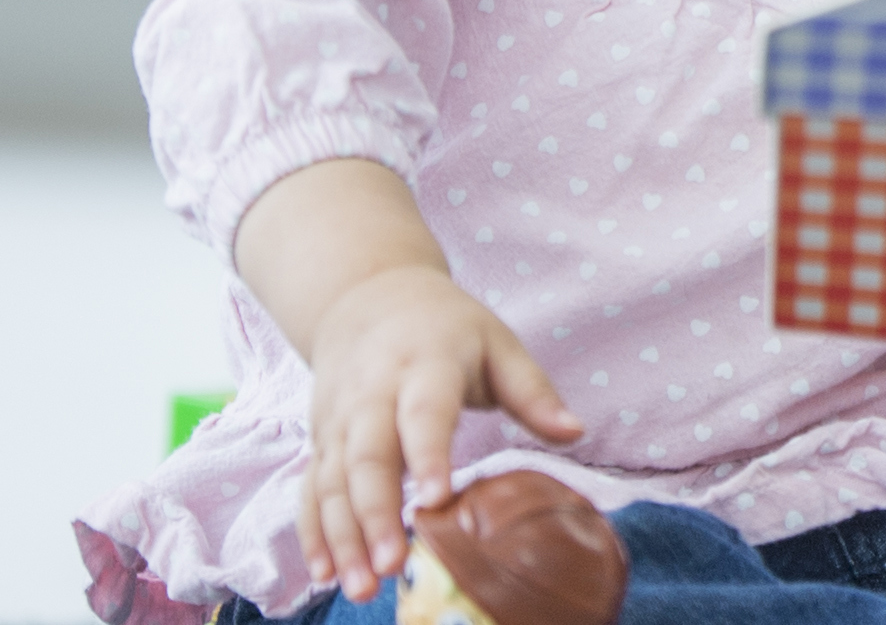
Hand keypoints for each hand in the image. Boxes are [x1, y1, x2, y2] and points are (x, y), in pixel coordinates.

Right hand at [293, 262, 586, 599]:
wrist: (369, 297)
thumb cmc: (448, 328)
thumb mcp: (497, 343)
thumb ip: (532, 391)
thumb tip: (575, 433)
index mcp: (424, 364)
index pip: (424, 412)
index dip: (428, 454)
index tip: (435, 500)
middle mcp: (371, 394)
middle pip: (366, 457)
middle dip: (375, 514)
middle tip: (392, 566)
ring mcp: (338, 421)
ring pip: (332, 483)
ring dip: (343, 537)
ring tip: (361, 588)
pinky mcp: (319, 441)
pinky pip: (310, 491)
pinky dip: (314, 533)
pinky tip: (327, 573)